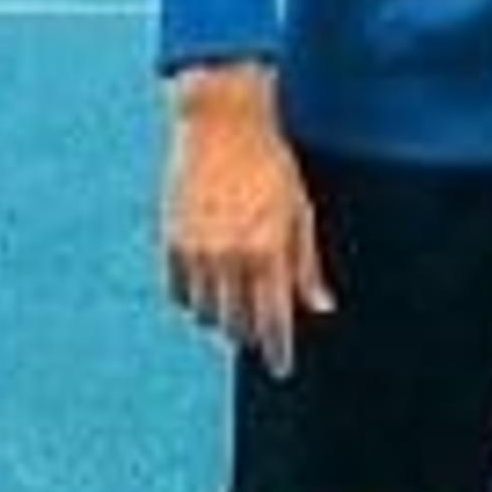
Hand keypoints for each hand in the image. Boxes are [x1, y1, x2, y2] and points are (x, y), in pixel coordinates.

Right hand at [161, 64, 335, 376]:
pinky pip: (179, 292)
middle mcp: (230, 256)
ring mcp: (196, 250)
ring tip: (235, 307)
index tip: (281, 368)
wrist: (221, 122)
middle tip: (260, 332)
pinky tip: (209, 290)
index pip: (272, 320)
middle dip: (251, 334)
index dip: (277, 350)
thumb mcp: (300, 210)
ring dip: (222, 318)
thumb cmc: (270, 163)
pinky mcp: (171, 240)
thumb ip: (306, 264)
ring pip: (206, 313)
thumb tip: (320, 307)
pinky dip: (194, 298)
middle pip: (237, 324)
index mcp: (267, 249)